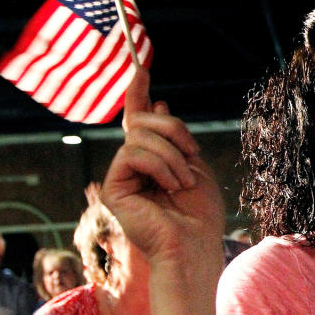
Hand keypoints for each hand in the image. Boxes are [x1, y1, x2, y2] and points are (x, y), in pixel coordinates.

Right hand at [100, 70, 224, 266]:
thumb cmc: (201, 214)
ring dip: (172, 155)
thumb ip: (173, 137)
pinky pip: (132, 154)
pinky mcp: (113, 188)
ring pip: (139, 136)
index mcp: (154, 160)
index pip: (140, 121)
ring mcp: (122, 177)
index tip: (141, 69)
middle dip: (173, 129)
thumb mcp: (193, 164)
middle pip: (143, 121)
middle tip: (192, 155)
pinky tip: (170, 187)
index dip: (138, 95)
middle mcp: (134, 166)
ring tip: (183, 182)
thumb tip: (157, 103)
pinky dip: (159, 166)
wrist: (196, 245)